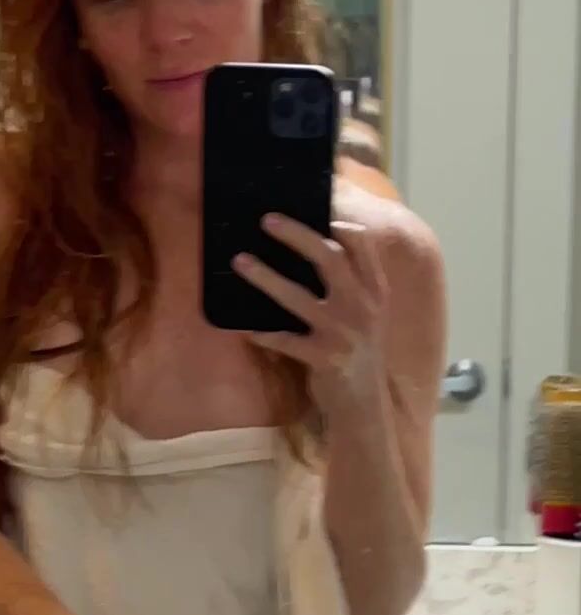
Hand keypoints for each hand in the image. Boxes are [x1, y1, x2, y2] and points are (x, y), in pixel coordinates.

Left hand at [232, 211, 388, 416]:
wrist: (364, 405)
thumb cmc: (358, 352)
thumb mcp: (366, 314)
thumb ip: (352, 283)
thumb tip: (319, 244)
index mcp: (375, 291)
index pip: (362, 245)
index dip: (339, 224)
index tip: (317, 209)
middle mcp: (362, 307)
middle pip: (329, 259)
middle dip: (296, 235)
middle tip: (266, 220)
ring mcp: (343, 333)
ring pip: (298, 297)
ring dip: (265, 277)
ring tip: (239, 261)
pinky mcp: (324, 359)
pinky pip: (284, 340)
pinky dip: (262, 332)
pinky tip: (241, 326)